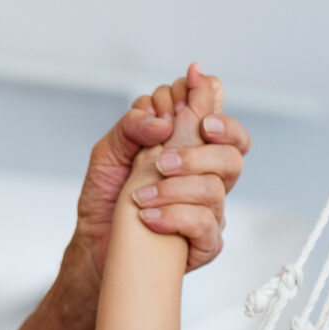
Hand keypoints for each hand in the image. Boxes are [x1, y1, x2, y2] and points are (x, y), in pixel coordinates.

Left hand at [74, 65, 251, 277]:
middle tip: (163, 160)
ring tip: (139, 194)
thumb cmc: (107, 198)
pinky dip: (174, 216)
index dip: (210, 98)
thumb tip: (163, 120)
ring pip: (217, 188)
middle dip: (199, 150)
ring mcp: (209, 209)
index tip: (190, 84)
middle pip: (234, 152)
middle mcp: (206, 176)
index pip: (216, 117)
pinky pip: (206, 225)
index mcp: (190, 148)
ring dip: (175, 187)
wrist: (95, 245)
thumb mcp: (108, 153)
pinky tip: (147, 217)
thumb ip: (132, 126)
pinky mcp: (204, 242)